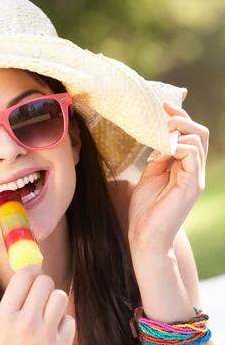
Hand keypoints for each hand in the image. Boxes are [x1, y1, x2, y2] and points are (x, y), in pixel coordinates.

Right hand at [0, 266, 75, 344]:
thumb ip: (13, 308)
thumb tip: (30, 281)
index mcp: (4, 318)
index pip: (24, 277)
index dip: (30, 273)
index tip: (32, 276)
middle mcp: (25, 324)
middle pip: (45, 283)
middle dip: (43, 286)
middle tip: (40, 298)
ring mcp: (45, 337)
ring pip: (60, 297)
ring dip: (54, 302)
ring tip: (46, 316)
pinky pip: (69, 321)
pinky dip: (62, 324)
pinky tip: (52, 335)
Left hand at [128, 101, 208, 255]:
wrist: (145, 238)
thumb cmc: (145, 212)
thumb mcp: (149, 177)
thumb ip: (158, 158)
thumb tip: (161, 140)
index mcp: (185, 169)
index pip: (190, 137)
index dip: (178, 119)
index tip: (162, 107)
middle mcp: (194, 172)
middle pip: (200, 134)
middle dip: (182, 119)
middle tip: (163, 116)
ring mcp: (195, 178)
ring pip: (199, 140)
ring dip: (178, 131)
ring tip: (159, 136)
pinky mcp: (192, 184)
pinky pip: (193, 154)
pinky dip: (179, 146)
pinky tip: (163, 151)